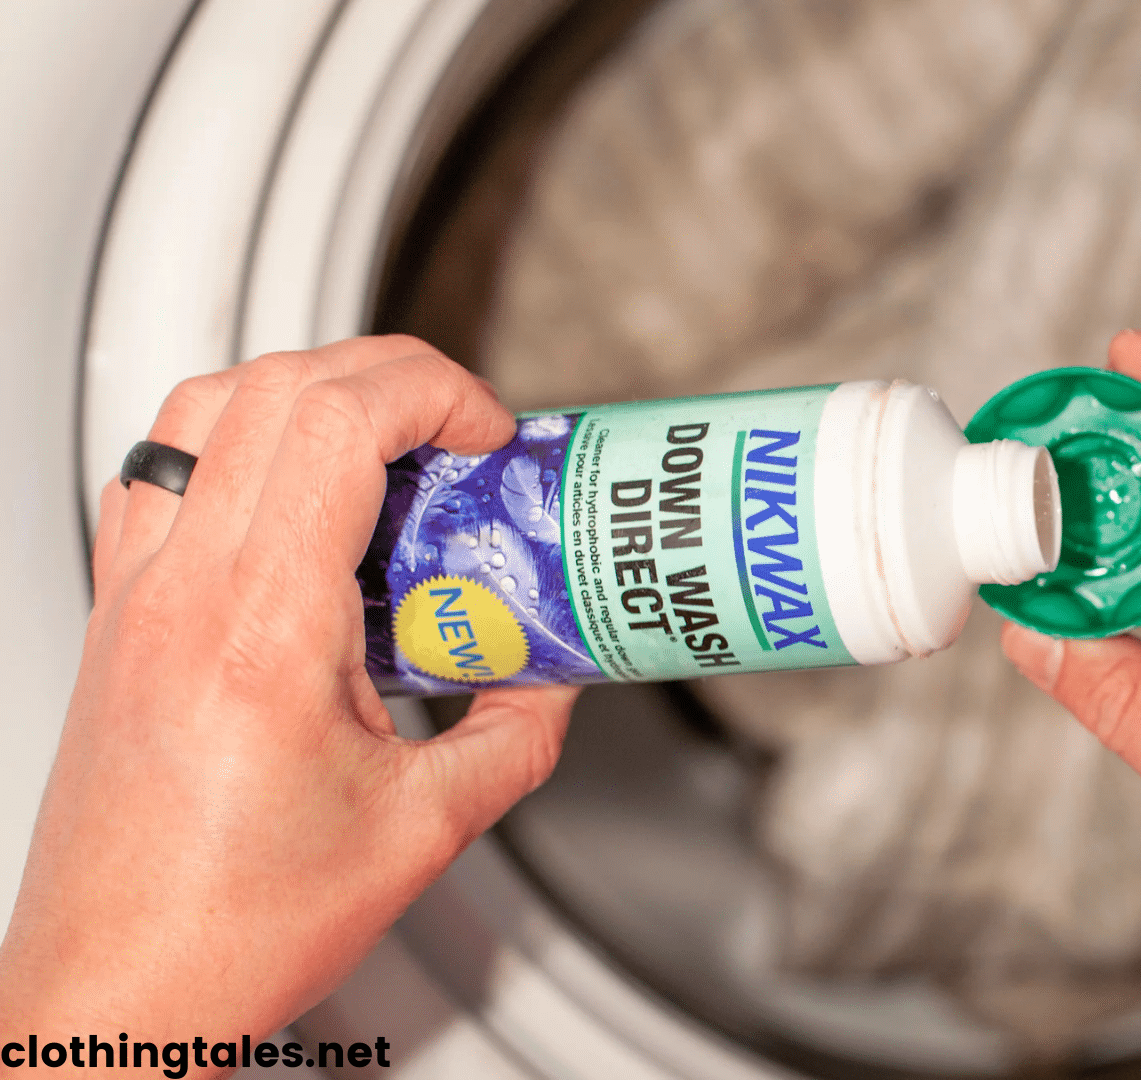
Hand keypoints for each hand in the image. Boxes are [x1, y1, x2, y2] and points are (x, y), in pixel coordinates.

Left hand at [0, 337, 576, 1051]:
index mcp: (261, 632)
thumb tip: (550, 677)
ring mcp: (135, 595)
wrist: (115, 994)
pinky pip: (165, 470)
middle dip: (392, 376)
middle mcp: (181, 592)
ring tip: (386, 449)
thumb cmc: (228, 930)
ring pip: (205, 406)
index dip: (434, 392)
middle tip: (460, 436)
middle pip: (276, 385)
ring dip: (309, 393)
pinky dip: (238, 441)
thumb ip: (514, 735)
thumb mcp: (424, 831)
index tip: (490, 433)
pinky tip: (297, 500)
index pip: (335, 420)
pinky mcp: (119, 615)